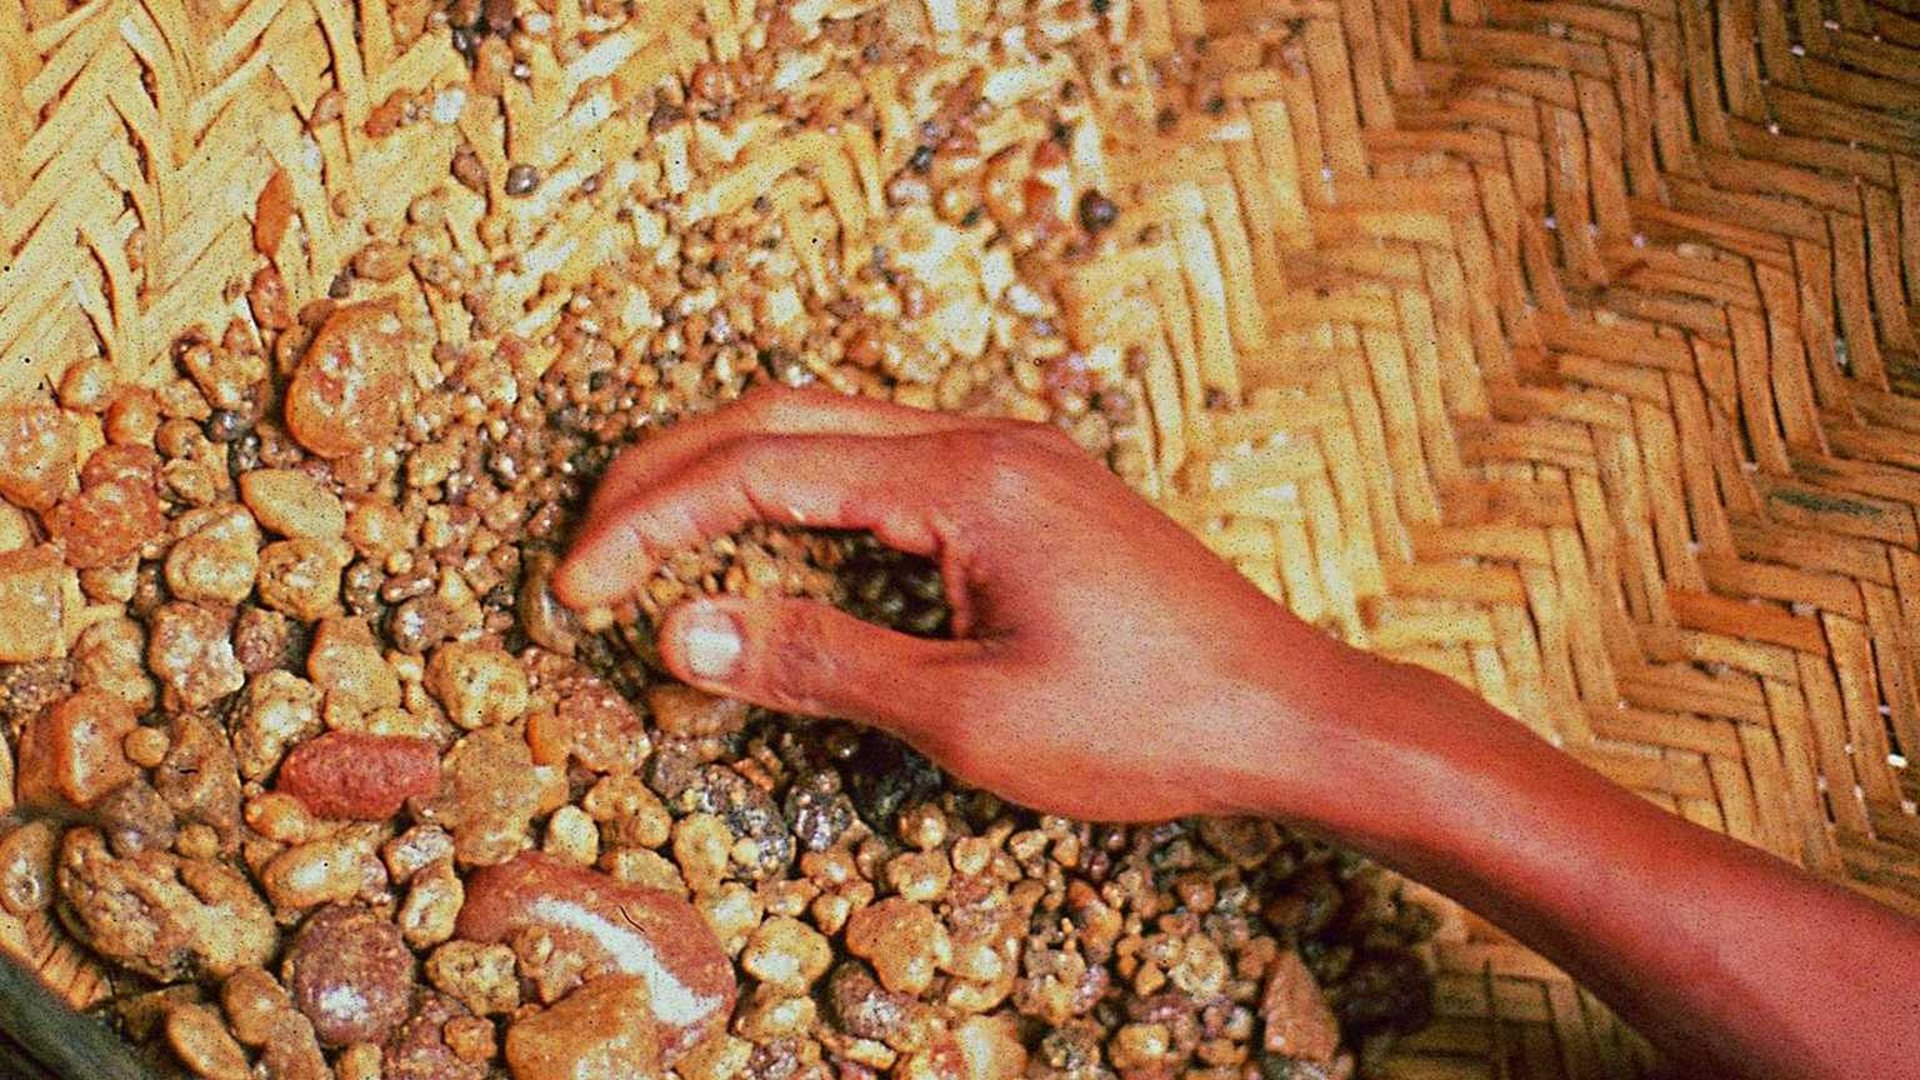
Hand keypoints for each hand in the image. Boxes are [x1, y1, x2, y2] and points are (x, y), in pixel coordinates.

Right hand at [556, 386, 1368, 823]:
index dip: (653, 522)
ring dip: (736, 476)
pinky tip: (780, 550)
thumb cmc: (1151, 723)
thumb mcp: (971, 715)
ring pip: (836, 431)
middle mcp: (985, 440)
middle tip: (589, 546)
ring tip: (658, 543)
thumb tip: (679, 631)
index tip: (578, 588)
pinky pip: (890, 465)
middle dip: (670, 474)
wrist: (1292, 715)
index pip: (761, 466)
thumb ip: (819, 661)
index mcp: (965, 478)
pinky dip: (809, 496)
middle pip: (785, 417)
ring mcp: (1013, 457)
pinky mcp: (1030, 490)